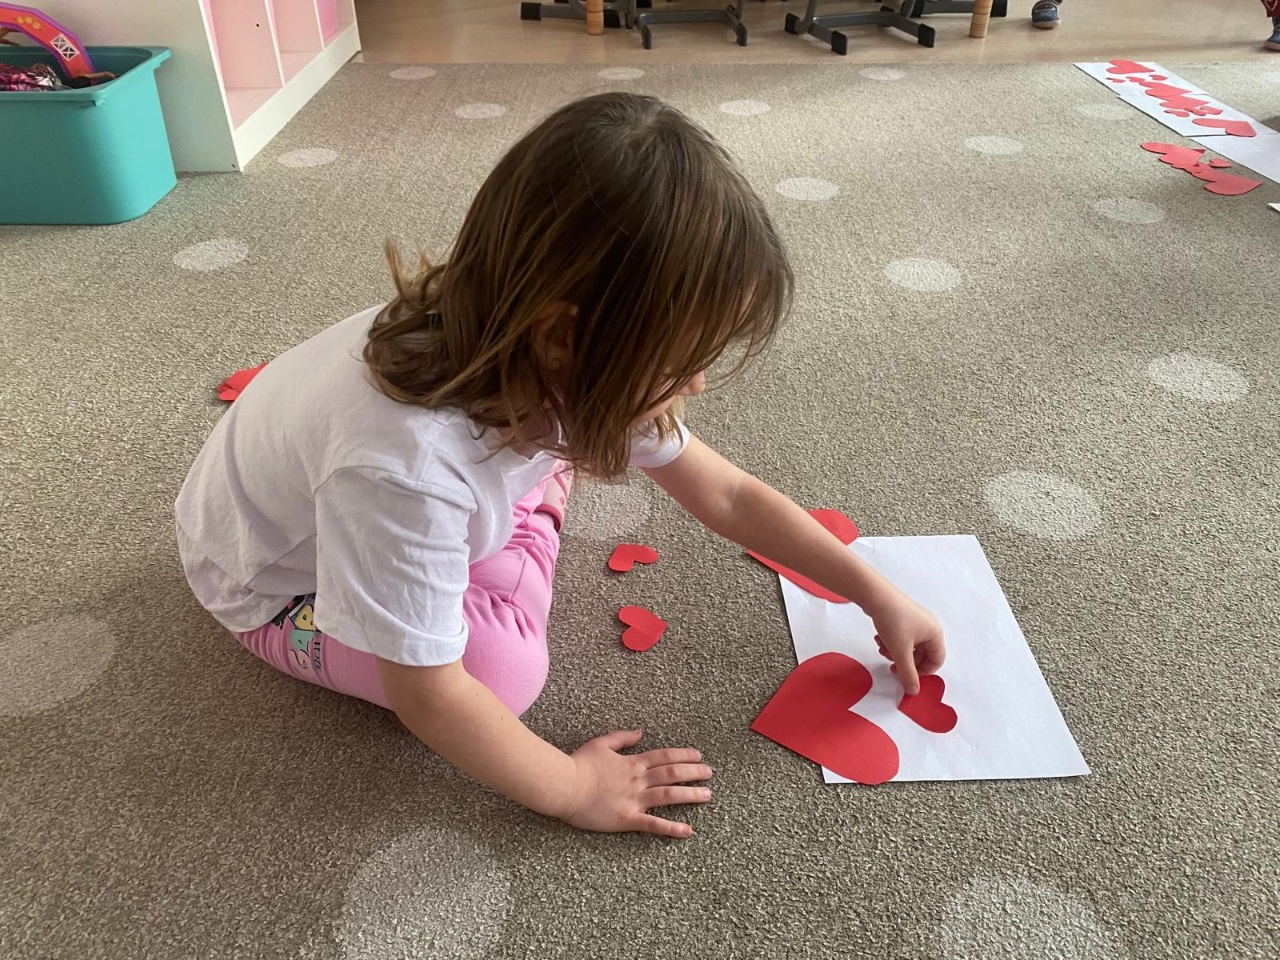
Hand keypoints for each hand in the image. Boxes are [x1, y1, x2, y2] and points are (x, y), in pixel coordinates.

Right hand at [559, 730, 712, 837]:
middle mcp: (638, 779)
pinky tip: (688, 831)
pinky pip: (653, 824)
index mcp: (632, 762)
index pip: (664, 756)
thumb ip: (622, 738)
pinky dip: (672, 827)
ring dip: (690, 795)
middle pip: (672, 773)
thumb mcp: (600, 744)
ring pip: (669, 795)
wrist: (563, 785)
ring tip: (707, 795)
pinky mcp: (627, 818)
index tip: (698, 756)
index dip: (683, 755)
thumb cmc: (578, 765)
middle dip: (694, 773)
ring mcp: (634, 799)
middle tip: (710, 773)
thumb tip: (640, 733)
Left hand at [871, 593, 944, 695]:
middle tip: (890, 665)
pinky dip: (890, 641)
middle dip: (904, 661)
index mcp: (935, 634)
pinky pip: (900, 636)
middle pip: (921, 654)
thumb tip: (913, 692)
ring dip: (894, 652)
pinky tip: (878, 639)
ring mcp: (915, 621)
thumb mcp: (900, 651)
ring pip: (908, 646)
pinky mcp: (902, 617)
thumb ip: (908, 674)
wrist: (875, 595)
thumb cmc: (893, 622)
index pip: (937, 660)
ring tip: (881, 648)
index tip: (906, 676)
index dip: (923, 672)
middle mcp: (928, 627)